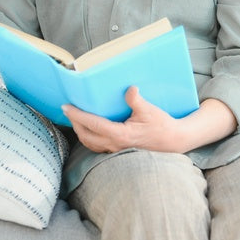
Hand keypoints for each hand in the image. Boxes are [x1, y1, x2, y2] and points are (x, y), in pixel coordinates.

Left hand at [63, 86, 182, 153]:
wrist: (172, 141)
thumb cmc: (162, 126)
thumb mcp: (149, 110)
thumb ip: (136, 100)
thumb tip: (130, 89)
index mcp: (120, 134)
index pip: (93, 124)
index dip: (77, 115)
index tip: (67, 107)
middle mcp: (115, 144)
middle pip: (86, 135)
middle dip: (75, 123)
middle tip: (68, 110)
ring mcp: (116, 150)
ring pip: (90, 143)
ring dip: (80, 131)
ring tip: (75, 120)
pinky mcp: (119, 151)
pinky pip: (98, 146)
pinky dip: (89, 138)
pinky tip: (89, 130)